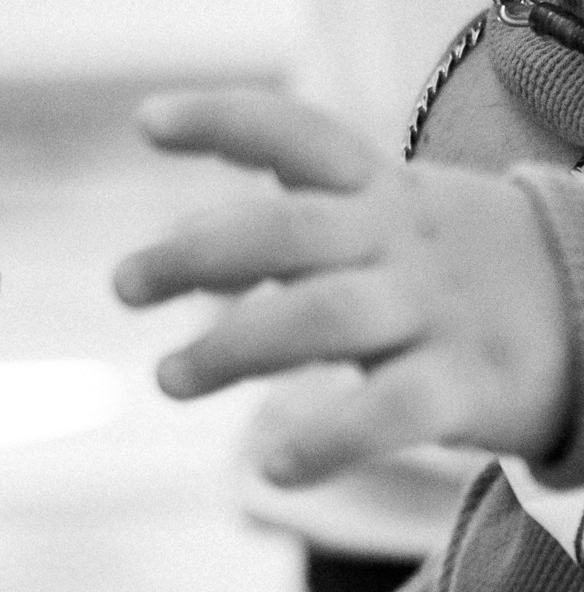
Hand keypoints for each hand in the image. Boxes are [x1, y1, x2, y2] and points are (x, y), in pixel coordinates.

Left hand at [112, 89, 574, 484]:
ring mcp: (434, 310)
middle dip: (195, 255)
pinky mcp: (467, 384)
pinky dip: (326, 441)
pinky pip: (389, 411)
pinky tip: (269, 469)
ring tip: (169, 378)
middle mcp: (399, 240)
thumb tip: (186, 255)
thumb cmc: (458, 272)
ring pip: (321, 319)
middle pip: (287, 234)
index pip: (296, 135)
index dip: (222, 122)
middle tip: (123, 285)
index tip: (143, 123)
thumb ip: (297, 232)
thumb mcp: (391, 223)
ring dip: (231, 348)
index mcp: (379, 191)